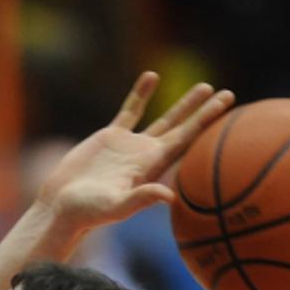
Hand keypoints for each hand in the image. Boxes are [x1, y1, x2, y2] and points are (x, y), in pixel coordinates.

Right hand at [36, 72, 234, 231]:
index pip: (186, 139)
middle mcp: (145, 155)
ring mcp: (129, 146)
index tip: (226, 102)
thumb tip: (169, 197)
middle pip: (182, 128)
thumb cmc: (88, 212)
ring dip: (183, 104)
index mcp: (152, 166)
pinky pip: (130, 111)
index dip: (206, 120)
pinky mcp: (109, 138)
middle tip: (228, 94)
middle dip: (204, 111)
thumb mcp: (115, 206)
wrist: (61, 206)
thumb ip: (141, 199)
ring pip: (162, 119)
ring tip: (204, 87)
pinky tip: (151, 77)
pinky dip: (140, 94)